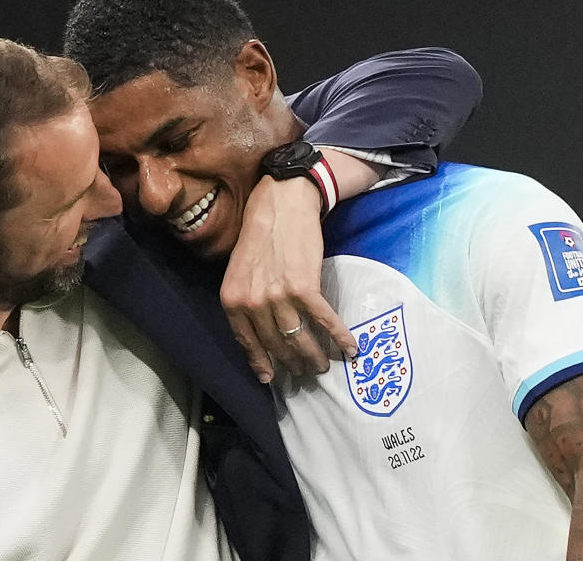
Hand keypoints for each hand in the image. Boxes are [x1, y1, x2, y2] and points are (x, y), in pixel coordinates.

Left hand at [221, 174, 354, 382]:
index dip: (260, 362)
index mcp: (232, 299)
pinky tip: (350, 349)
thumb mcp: (239, 271)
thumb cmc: (260, 236)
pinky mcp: (304, 287)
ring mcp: (278, 296)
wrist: (280, 205)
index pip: (246, 341)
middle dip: (292, 363)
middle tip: (305, 373)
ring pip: (299, 338)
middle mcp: (252, 302)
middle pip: (275, 344)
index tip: (270, 378)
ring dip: (315, 357)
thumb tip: (258, 331)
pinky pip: (323, 320)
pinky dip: (339, 337)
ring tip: (323, 366)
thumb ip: (244, 301)